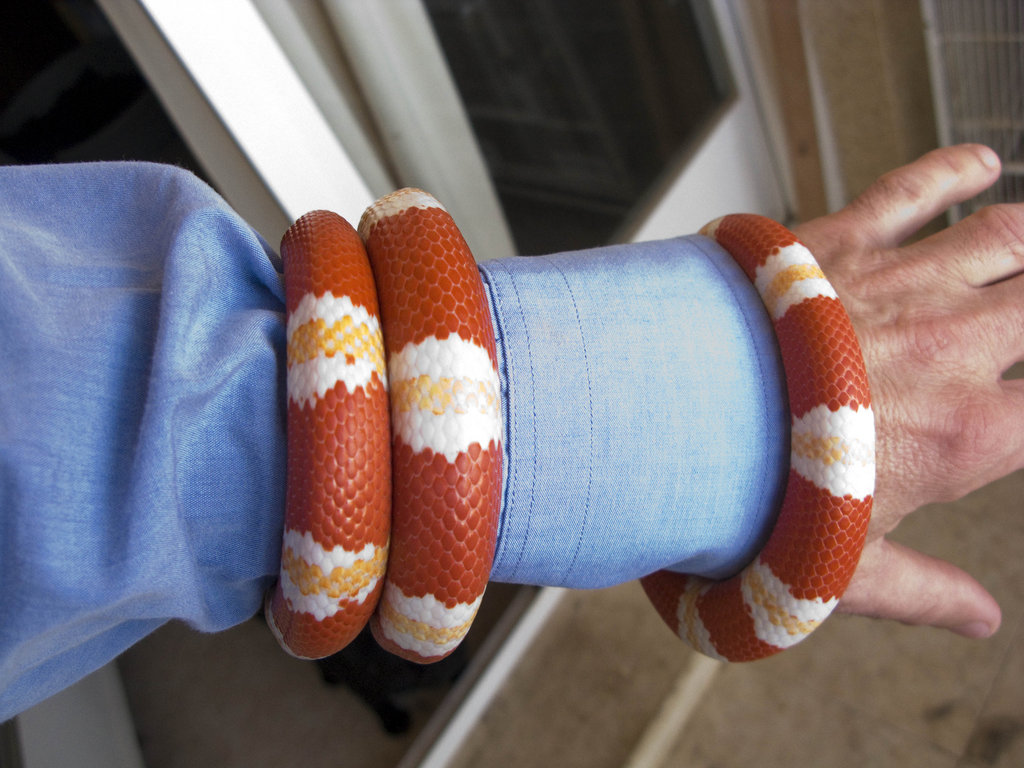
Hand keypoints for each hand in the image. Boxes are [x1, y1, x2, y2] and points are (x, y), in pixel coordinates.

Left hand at [792, 144, 1023, 637]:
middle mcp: (954, 348)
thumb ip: (924, 591)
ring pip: (1006, 238)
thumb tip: (979, 618)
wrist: (670, 420)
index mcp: (971, 433)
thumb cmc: (753, 502)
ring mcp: (901, 284)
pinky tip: (977, 162)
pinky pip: (914, 188)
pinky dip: (953, 169)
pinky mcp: (840, 241)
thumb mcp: (846, 571)